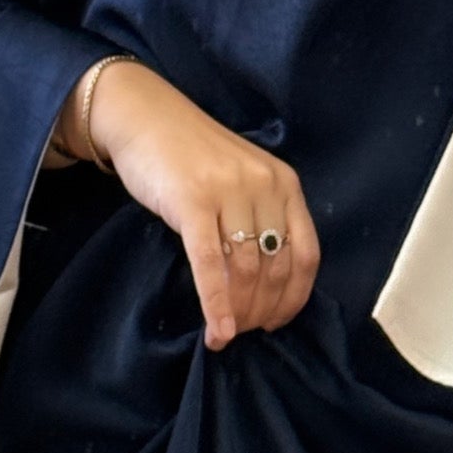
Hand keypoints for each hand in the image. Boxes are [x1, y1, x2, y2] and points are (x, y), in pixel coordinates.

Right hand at [77, 60, 320, 350]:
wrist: (144, 118)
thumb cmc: (191, 156)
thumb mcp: (241, 180)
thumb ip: (260, 218)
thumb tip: (264, 287)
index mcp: (284, 182)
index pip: (307, 254)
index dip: (294, 298)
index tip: (276, 323)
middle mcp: (265, 186)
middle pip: (277, 268)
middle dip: (262, 311)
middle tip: (244, 333)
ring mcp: (230, 192)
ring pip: (247, 270)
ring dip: (239, 313)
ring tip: (226, 334)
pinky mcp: (193, 202)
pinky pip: (211, 264)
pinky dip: (216, 304)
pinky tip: (217, 330)